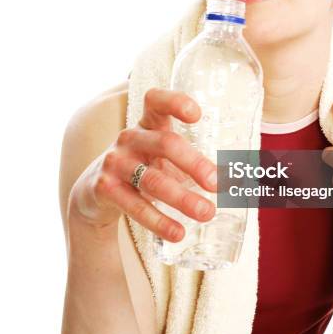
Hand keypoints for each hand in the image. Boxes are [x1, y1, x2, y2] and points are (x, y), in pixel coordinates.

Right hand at [67, 88, 217, 241]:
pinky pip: (135, 206)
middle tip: (218, 184)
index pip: (156, 100)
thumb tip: (238, 179)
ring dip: (182, 198)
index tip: (197, 115)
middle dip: (194, 163)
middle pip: (165, 144)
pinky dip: (159, 221)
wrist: (94, 191)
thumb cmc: (141, 166)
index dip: (174, 102)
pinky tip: (179, 232)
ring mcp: (115, 162)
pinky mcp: (105, 188)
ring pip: (152, 179)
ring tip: (207, 212)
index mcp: (147, 124)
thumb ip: (191, 160)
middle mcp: (130, 138)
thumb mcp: (160, 154)